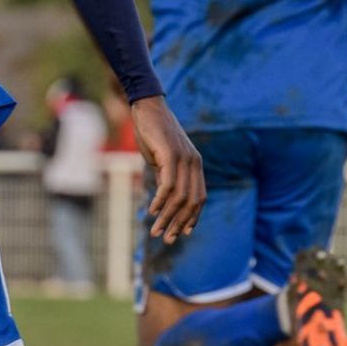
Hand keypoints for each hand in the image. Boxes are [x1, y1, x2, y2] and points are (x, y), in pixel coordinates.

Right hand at [131, 95, 203, 243]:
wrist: (147, 106)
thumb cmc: (151, 131)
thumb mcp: (160, 158)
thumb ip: (165, 176)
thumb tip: (163, 197)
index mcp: (195, 165)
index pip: (199, 198)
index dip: (193, 217)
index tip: (183, 233)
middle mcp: (194, 163)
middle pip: (192, 202)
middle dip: (179, 223)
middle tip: (167, 239)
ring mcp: (184, 159)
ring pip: (180, 197)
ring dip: (168, 217)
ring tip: (156, 231)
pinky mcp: (170, 154)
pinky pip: (168, 185)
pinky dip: (161, 201)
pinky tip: (152, 211)